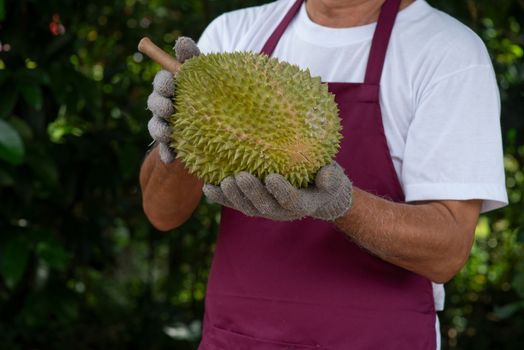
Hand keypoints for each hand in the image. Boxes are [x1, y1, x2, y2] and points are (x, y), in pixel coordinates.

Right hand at [147, 37, 199, 162]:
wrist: (222, 120)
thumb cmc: (211, 90)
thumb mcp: (206, 74)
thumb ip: (193, 59)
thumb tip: (181, 42)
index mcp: (172, 87)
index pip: (162, 82)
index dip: (163, 82)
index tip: (171, 82)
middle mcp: (165, 105)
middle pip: (155, 104)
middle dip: (159, 105)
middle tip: (169, 108)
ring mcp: (167, 126)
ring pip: (156, 126)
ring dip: (160, 129)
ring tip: (168, 133)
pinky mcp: (173, 144)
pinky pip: (165, 150)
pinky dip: (166, 153)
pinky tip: (170, 159)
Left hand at [203, 162, 352, 220]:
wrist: (315, 193)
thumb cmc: (325, 181)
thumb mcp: (334, 179)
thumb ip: (331, 178)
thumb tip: (327, 174)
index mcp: (302, 204)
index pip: (291, 201)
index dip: (281, 191)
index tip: (272, 177)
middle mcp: (280, 211)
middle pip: (263, 206)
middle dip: (251, 193)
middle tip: (240, 177)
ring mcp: (264, 209)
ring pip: (246, 207)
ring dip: (233, 196)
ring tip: (224, 182)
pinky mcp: (252, 204)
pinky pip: (235, 203)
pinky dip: (220, 197)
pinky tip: (208, 187)